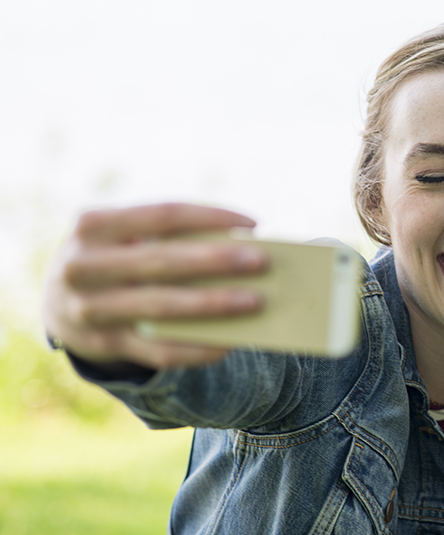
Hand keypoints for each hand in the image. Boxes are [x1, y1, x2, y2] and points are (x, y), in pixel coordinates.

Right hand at [43, 203, 268, 370]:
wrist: (59, 302)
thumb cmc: (117, 256)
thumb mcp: (126, 236)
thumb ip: (169, 237)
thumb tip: (239, 250)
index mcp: (93, 225)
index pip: (162, 215)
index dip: (210, 218)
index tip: (253, 224)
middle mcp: (82, 266)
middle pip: (161, 261)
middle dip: (216, 261)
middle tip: (262, 261)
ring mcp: (89, 309)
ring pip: (160, 308)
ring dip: (213, 304)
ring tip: (256, 300)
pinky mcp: (103, 345)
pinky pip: (158, 351)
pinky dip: (198, 348)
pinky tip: (231, 342)